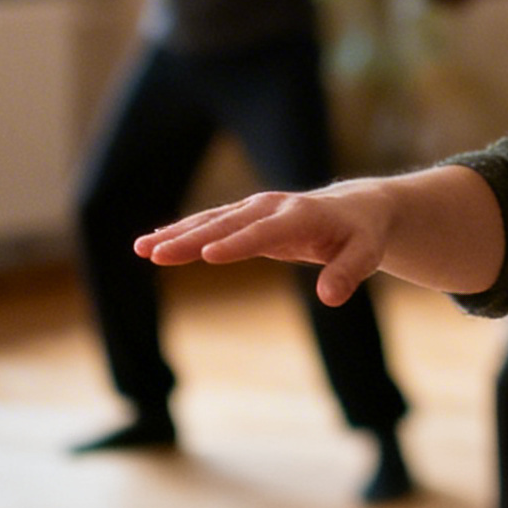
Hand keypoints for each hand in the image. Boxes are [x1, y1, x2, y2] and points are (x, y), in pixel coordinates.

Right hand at [137, 182, 397, 305]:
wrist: (358, 208)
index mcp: (300, 216)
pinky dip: (183, 231)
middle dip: (190, 238)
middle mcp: (272, 208)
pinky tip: (154, 243)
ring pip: (211, 221)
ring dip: (176, 234)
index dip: (236, 244)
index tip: (207, 255)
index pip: (264, 232)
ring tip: (142, 249)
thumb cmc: (362, 235)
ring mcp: (256, 209)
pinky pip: (210, 224)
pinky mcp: (247, 217)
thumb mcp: (366, 254)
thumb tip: (329, 299)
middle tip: (154, 253)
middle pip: (226, 224)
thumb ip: (348, 273)